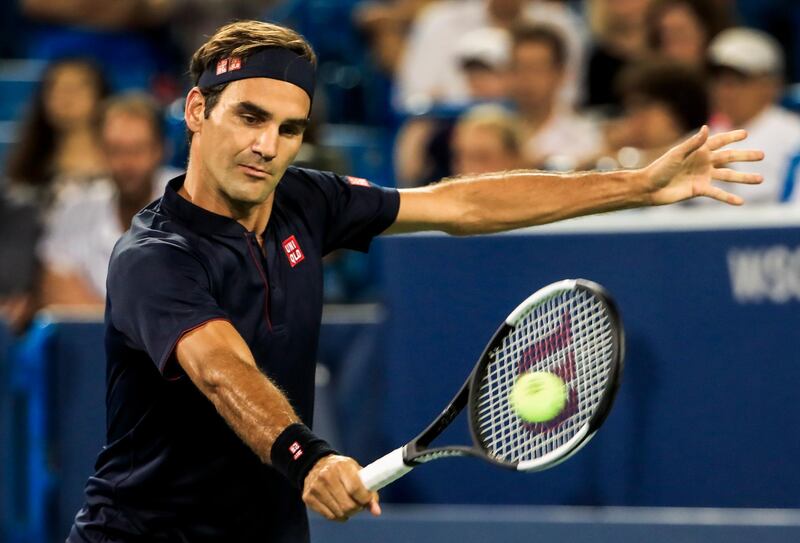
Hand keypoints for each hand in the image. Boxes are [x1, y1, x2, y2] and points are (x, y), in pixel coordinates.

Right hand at [302, 455, 380, 521]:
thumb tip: (376, 512)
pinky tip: (338, 507)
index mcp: (341, 466)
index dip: (365, 499)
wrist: (316, 464)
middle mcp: (327, 476)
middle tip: (358, 504)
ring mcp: (316, 487)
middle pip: (348, 505)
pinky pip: (329, 516)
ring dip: (348, 513)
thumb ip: (369, 491)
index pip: (355, 489)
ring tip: (348, 504)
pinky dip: (338, 516)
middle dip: (357, 508)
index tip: (366, 500)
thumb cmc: (342, 470)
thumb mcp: (357, 472)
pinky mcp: (308, 497)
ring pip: (339, 513)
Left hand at [644, 126, 763, 205]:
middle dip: (745, 156)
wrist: (649, 188)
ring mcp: (703, 176)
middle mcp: (703, 162)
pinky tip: (741, 202)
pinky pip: (718, 194)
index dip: (732, 137)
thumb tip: (706, 128)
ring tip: (760, 179)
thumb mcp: (677, 154)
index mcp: (698, 150)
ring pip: (728, 176)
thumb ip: (693, 143)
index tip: (746, 133)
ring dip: (744, 178)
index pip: (719, 141)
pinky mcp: (699, 190)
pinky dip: (729, 198)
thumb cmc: (659, 168)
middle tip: (762, 155)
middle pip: (729, 158)